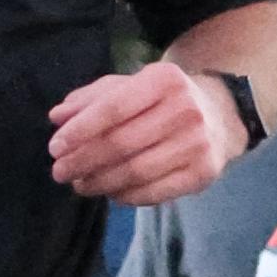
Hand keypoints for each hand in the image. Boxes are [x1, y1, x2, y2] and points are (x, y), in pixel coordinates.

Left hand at [50, 58, 242, 204]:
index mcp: (164, 80)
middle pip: (121, 143)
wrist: (220, 115)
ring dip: (100, 182)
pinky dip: (125, 196)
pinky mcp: (203, 174)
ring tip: (80, 184)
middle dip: (83, 161)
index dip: (80, 130)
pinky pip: (154, 192)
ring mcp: (198, 144)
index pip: (113, 108)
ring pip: (135, 172)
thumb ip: (92, 99)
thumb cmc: (162, 100)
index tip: (55, 147)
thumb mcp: (130, 86)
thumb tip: (57, 117)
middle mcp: (185, 110)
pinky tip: (109, 193)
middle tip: (59, 171)